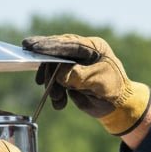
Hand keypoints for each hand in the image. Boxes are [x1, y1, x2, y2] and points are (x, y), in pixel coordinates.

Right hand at [22, 33, 150, 135]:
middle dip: (48, 70)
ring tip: (58, 99)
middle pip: (56, 54)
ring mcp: (74, 64)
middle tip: (40, 81)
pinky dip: (55, 93)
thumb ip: (79, 76)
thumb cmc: (113, 90)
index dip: (49, 46)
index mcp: (92, 47)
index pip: (68, 44)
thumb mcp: (99, 81)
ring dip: (52, 86)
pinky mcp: (68, 76)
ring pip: (53, 69)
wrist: (117, 107)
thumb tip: (59, 74)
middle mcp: (81, 52)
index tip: (33, 48)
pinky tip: (59, 103)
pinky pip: (55, 82)